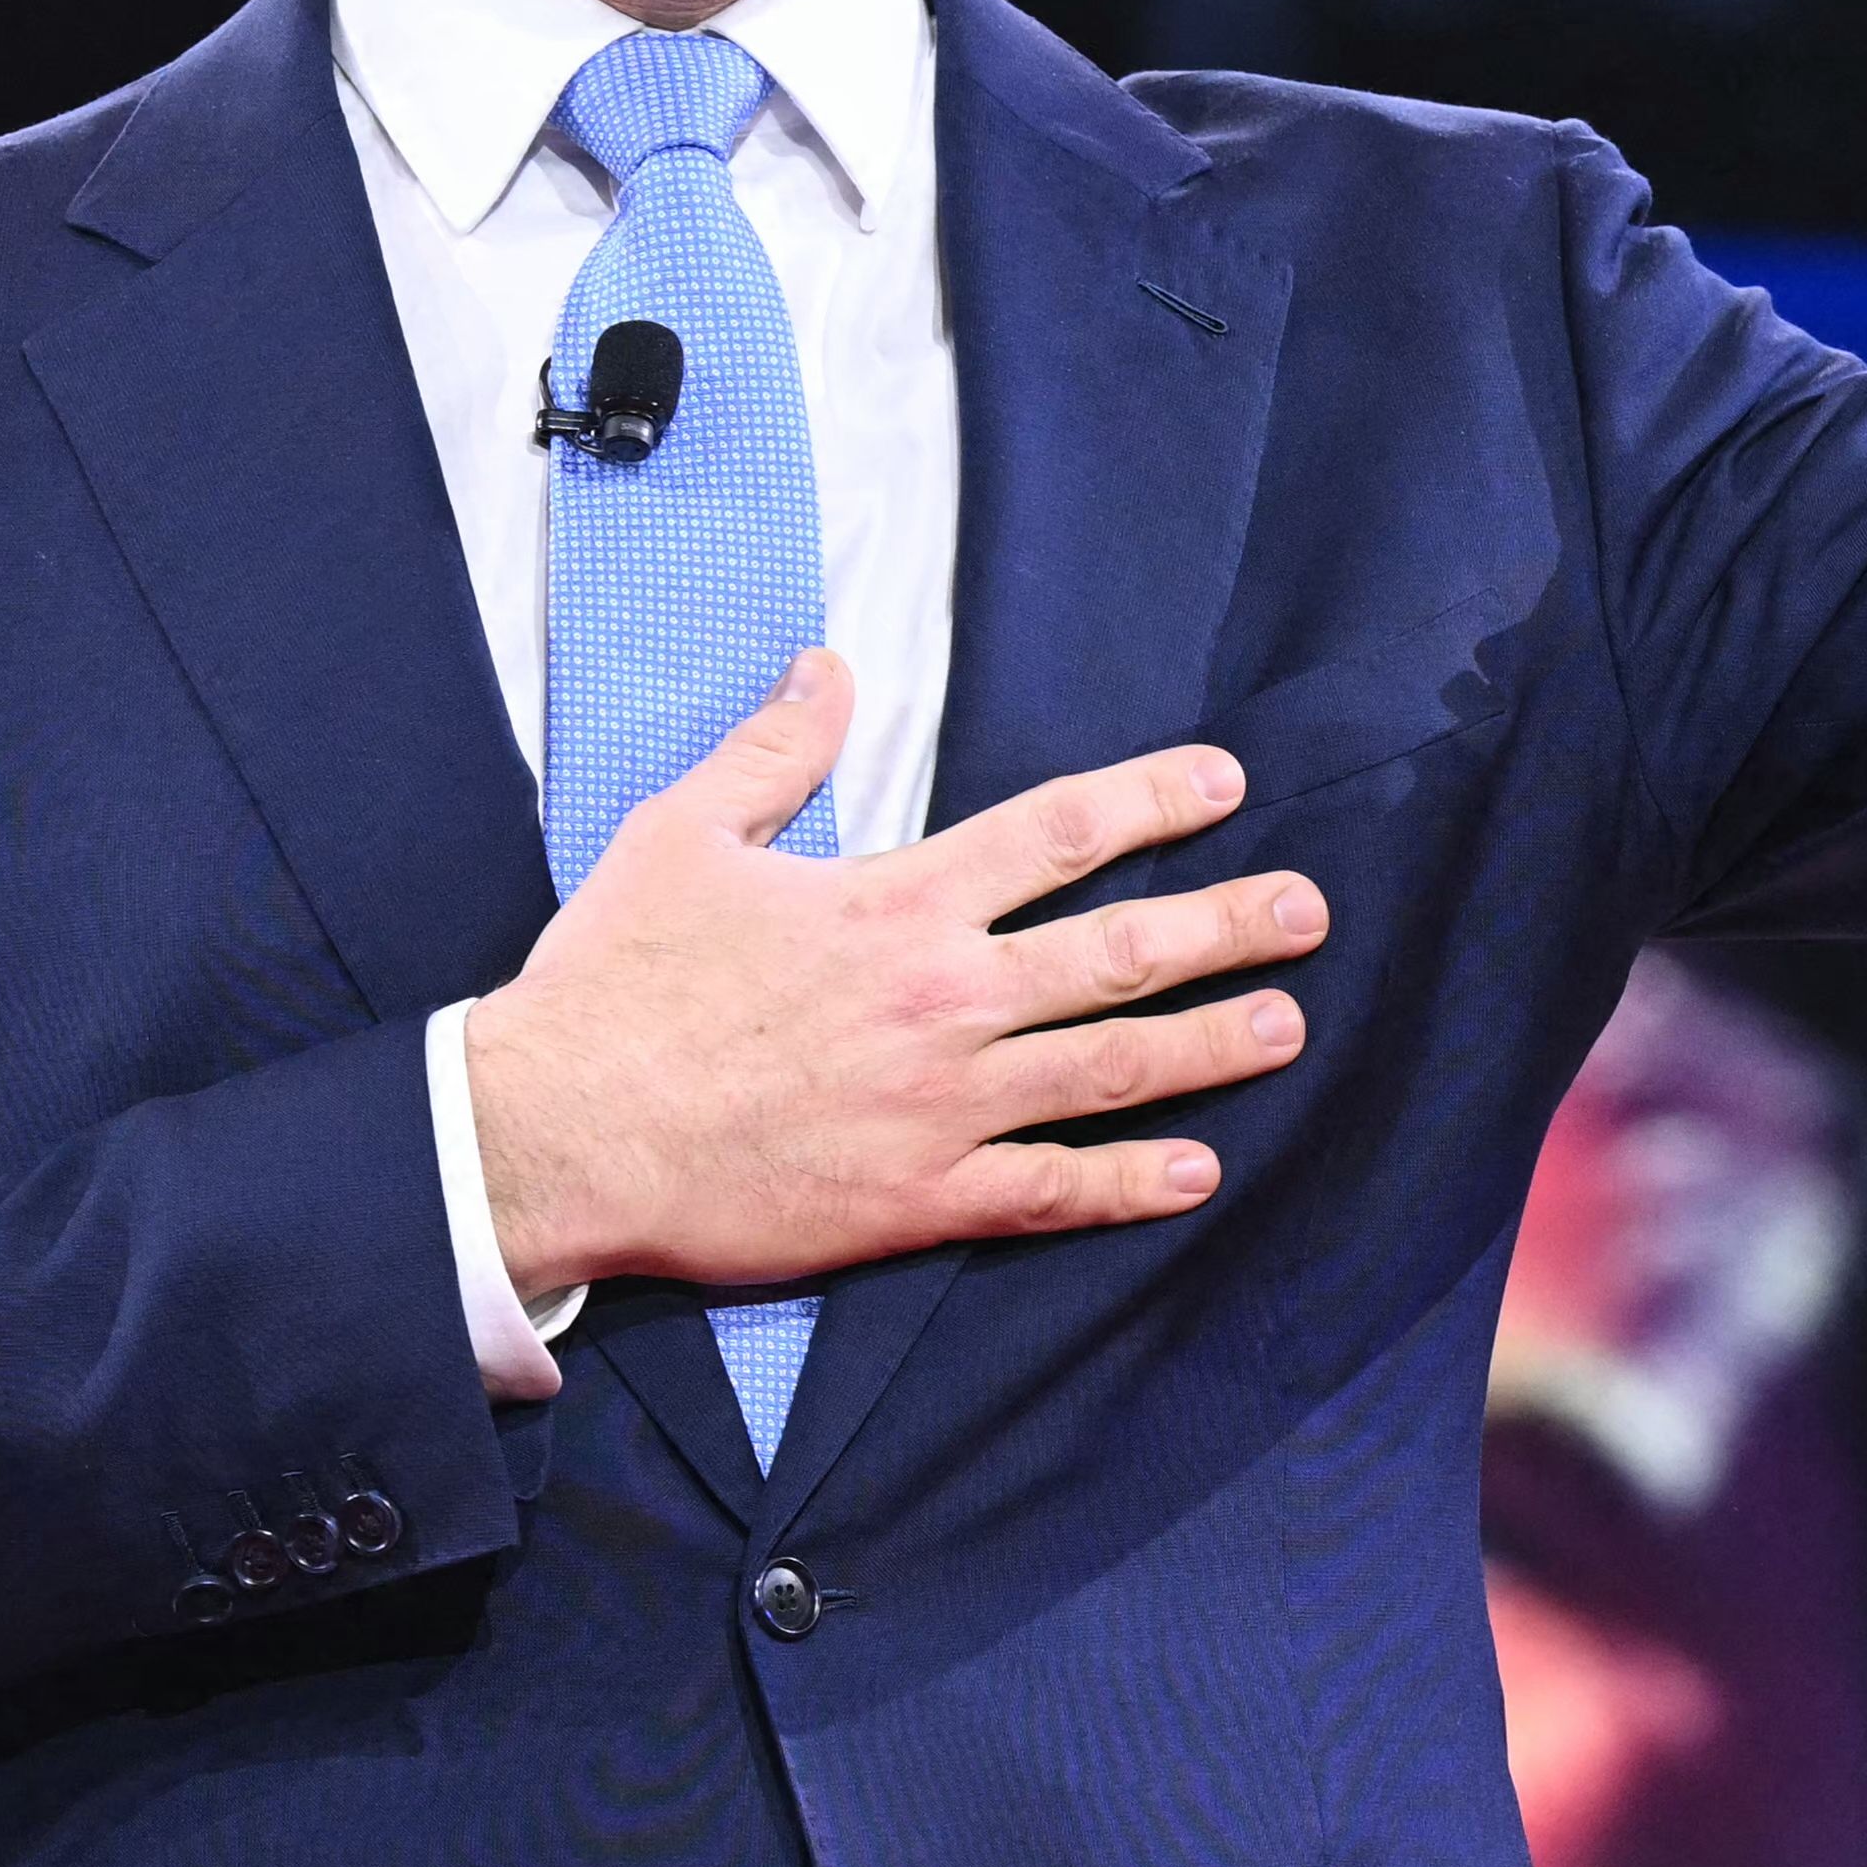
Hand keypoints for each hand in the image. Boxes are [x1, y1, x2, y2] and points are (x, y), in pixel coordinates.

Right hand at [464, 651, 1321, 1298]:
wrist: (558, 1130)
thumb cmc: (614, 983)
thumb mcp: (682, 835)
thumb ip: (774, 753)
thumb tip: (828, 668)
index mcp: (892, 903)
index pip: (1054, 834)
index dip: (1151, 801)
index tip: (1222, 783)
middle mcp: (939, 999)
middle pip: (1116, 952)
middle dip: (1225, 925)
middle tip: (1307, 913)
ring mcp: (939, 1105)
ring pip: (1106, 1068)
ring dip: (1208, 1045)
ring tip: (1286, 1025)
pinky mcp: (915, 1198)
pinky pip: (1048, 1190)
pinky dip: (1128, 1182)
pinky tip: (1196, 1170)